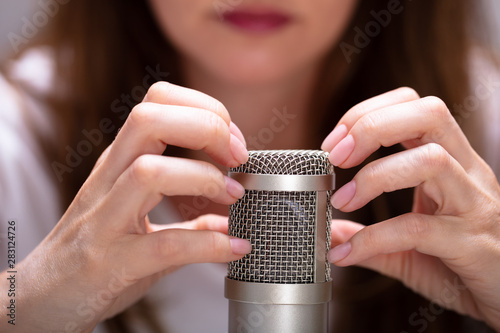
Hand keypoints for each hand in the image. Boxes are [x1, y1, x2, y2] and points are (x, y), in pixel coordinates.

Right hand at [0, 82, 250, 331]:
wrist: (41, 301)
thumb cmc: (95, 254)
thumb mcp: (139, 222)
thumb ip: (187, 220)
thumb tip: (229, 221)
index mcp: (119, 162)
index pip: (157, 101)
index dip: (204, 110)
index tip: (234, 143)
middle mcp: (108, 180)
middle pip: (149, 120)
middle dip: (206, 127)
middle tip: (237, 158)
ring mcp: (104, 220)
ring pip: (149, 172)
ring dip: (203, 177)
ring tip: (232, 196)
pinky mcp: (110, 263)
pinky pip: (165, 244)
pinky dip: (209, 244)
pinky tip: (235, 247)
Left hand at [321, 87, 499, 330]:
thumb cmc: (461, 266)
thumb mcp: (409, 248)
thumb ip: (370, 238)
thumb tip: (331, 232)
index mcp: (451, 162)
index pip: (414, 106)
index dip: (368, 113)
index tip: (333, 144)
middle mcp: (467, 174)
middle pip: (428, 115)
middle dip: (372, 126)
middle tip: (336, 156)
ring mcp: (474, 205)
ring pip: (431, 160)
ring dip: (374, 175)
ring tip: (342, 201)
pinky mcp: (473, 244)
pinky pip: (419, 229)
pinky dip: (374, 237)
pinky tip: (348, 252)